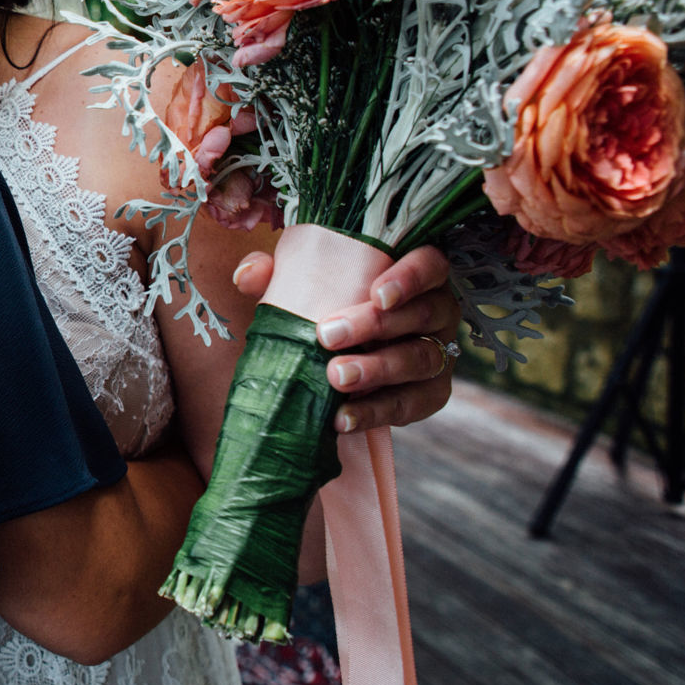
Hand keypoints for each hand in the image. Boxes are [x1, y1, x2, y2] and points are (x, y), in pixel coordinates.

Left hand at [232, 245, 460, 433]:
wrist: (350, 351)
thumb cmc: (331, 302)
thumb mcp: (307, 281)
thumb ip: (277, 272)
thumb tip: (247, 276)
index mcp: (415, 276)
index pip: (430, 266)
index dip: (410, 277)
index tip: (377, 294)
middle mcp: (437, 311)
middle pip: (419, 315)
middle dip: (373, 326)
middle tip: (327, 336)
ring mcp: (438, 353)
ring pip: (419, 360)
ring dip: (376, 370)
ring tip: (335, 377)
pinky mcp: (431, 393)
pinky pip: (412, 404)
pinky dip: (376, 412)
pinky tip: (342, 418)